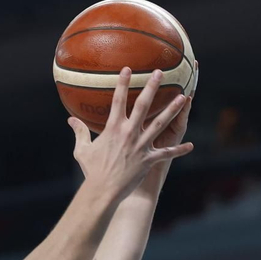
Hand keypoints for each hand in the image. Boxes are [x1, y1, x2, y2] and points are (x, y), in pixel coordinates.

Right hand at [70, 68, 193, 204]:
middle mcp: (129, 133)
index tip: (128, 69)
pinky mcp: (148, 160)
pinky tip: (190, 146)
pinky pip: (166, 153)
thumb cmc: (92, 170)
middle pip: (143, 106)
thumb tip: (70, 119)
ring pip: (160, 124)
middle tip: (160, 73)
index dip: (122, 83)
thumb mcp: (82, 149)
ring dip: (173, 110)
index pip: (117, 100)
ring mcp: (141, 146)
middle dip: (152, 87)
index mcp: (113, 129)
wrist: (103, 190)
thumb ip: (79, 132)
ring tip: (184, 98)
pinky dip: (178, 150)